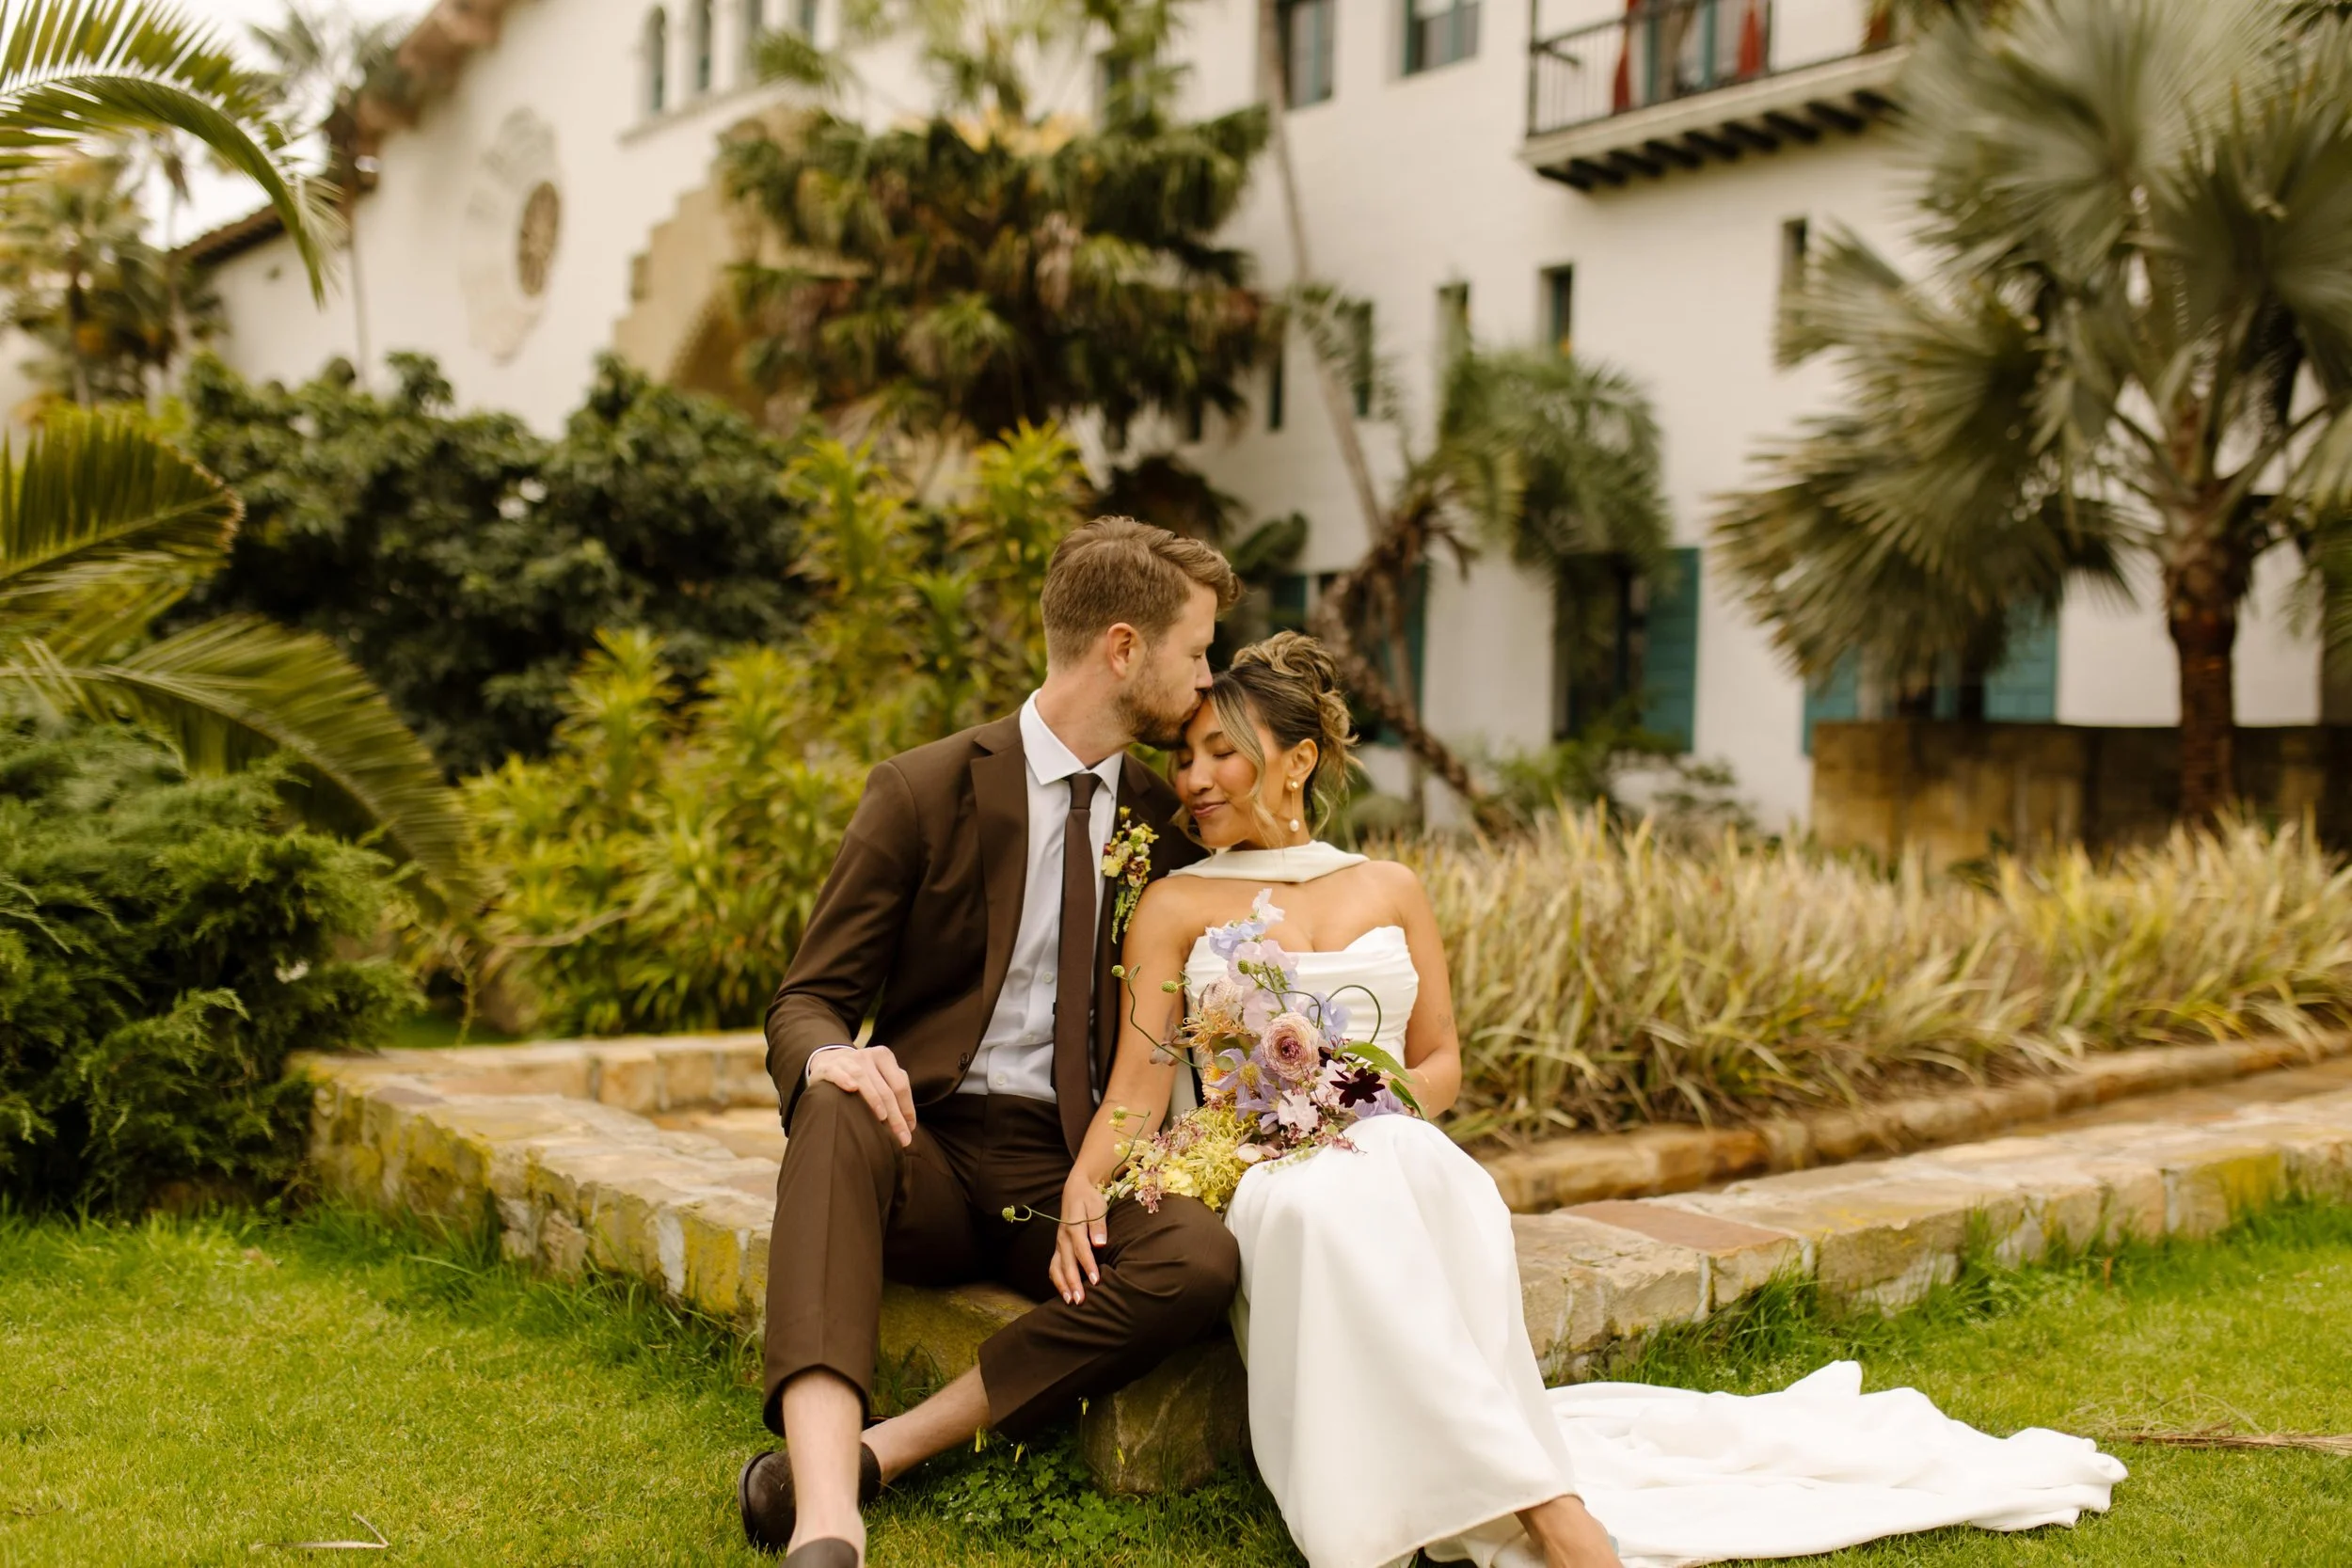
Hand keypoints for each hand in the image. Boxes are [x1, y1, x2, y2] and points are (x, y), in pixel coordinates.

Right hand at [807, 1045, 915, 1146]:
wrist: (830, 1059)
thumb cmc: (862, 1075)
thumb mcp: (880, 1075)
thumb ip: (894, 1091)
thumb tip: (909, 1125)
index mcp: (884, 1057)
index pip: (900, 1085)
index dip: (907, 1109)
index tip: (909, 1130)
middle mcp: (867, 1055)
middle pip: (885, 1088)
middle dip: (895, 1115)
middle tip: (901, 1138)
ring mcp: (847, 1060)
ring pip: (863, 1078)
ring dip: (874, 1099)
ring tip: (882, 1117)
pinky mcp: (828, 1067)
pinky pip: (836, 1073)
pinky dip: (844, 1079)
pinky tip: (851, 1089)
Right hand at [1046, 1170, 1108, 1305]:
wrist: (1075, 1190)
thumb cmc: (1089, 1199)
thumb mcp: (1097, 1206)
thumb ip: (1098, 1225)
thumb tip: (1100, 1243)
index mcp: (1074, 1227)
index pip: (1081, 1249)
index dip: (1088, 1266)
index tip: (1096, 1281)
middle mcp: (1063, 1237)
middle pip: (1067, 1263)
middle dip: (1073, 1283)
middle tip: (1080, 1301)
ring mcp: (1059, 1243)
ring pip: (1056, 1267)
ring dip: (1062, 1285)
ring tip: (1070, 1301)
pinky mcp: (1058, 1247)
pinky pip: (1054, 1266)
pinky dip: (1057, 1280)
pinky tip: (1063, 1292)